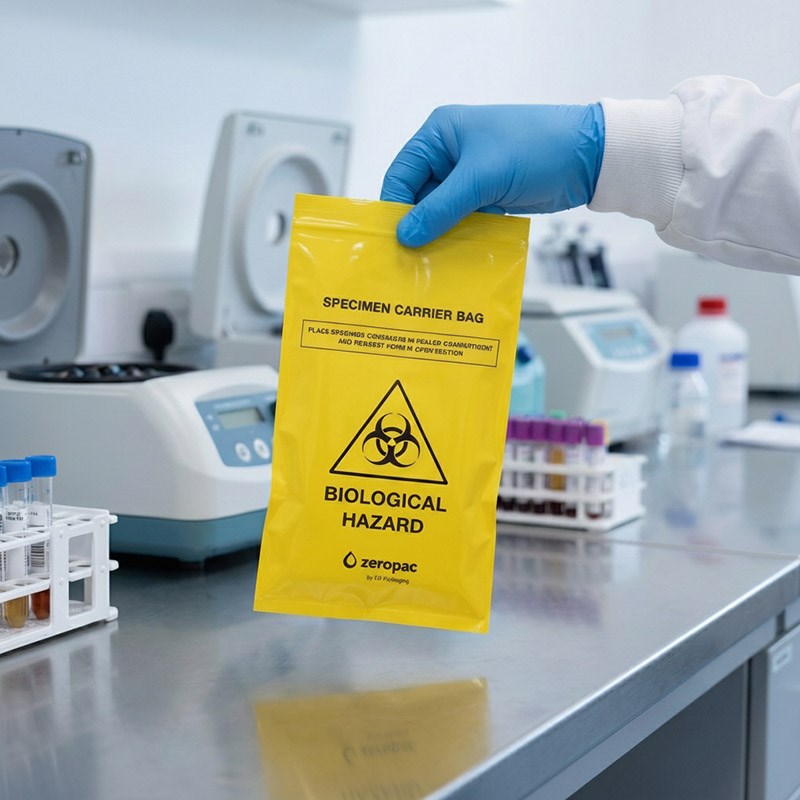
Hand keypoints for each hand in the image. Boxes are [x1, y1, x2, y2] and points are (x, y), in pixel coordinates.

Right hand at [380, 103, 604, 246]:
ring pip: (440, 213)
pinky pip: (462, 222)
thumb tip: (405, 235)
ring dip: (437, 237)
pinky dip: (458, 239)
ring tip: (427, 267)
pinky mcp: (487, 198)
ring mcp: (469, 179)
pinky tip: (452, 261)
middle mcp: (449, 155)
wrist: (589, 157)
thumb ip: (441, 208)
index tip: (390, 241)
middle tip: (407, 261)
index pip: (401, 174)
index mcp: (440, 135)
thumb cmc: (536, 148)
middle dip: (416, 227)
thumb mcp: (482, 178)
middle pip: (418, 197)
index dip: (394, 207)